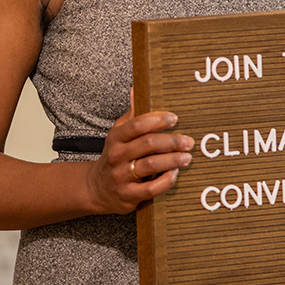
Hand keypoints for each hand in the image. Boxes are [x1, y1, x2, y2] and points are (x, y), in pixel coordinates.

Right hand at [86, 100, 193, 214]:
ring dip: (173, 160)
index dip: (158, 120)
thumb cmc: (115, 156)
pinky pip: (151, 188)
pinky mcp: (128, 196)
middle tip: (188, 141)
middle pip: (148, 144)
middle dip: (172, 141)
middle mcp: (117, 156)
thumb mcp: (118, 134)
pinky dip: (166, 180)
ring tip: (187, 157)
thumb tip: (137, 88)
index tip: (175, 119)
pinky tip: (175, 173)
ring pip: (151, 165)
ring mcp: (121, 177)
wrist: (96, 188)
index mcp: (116, 137)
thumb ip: (132, 114)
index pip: (137, 125)